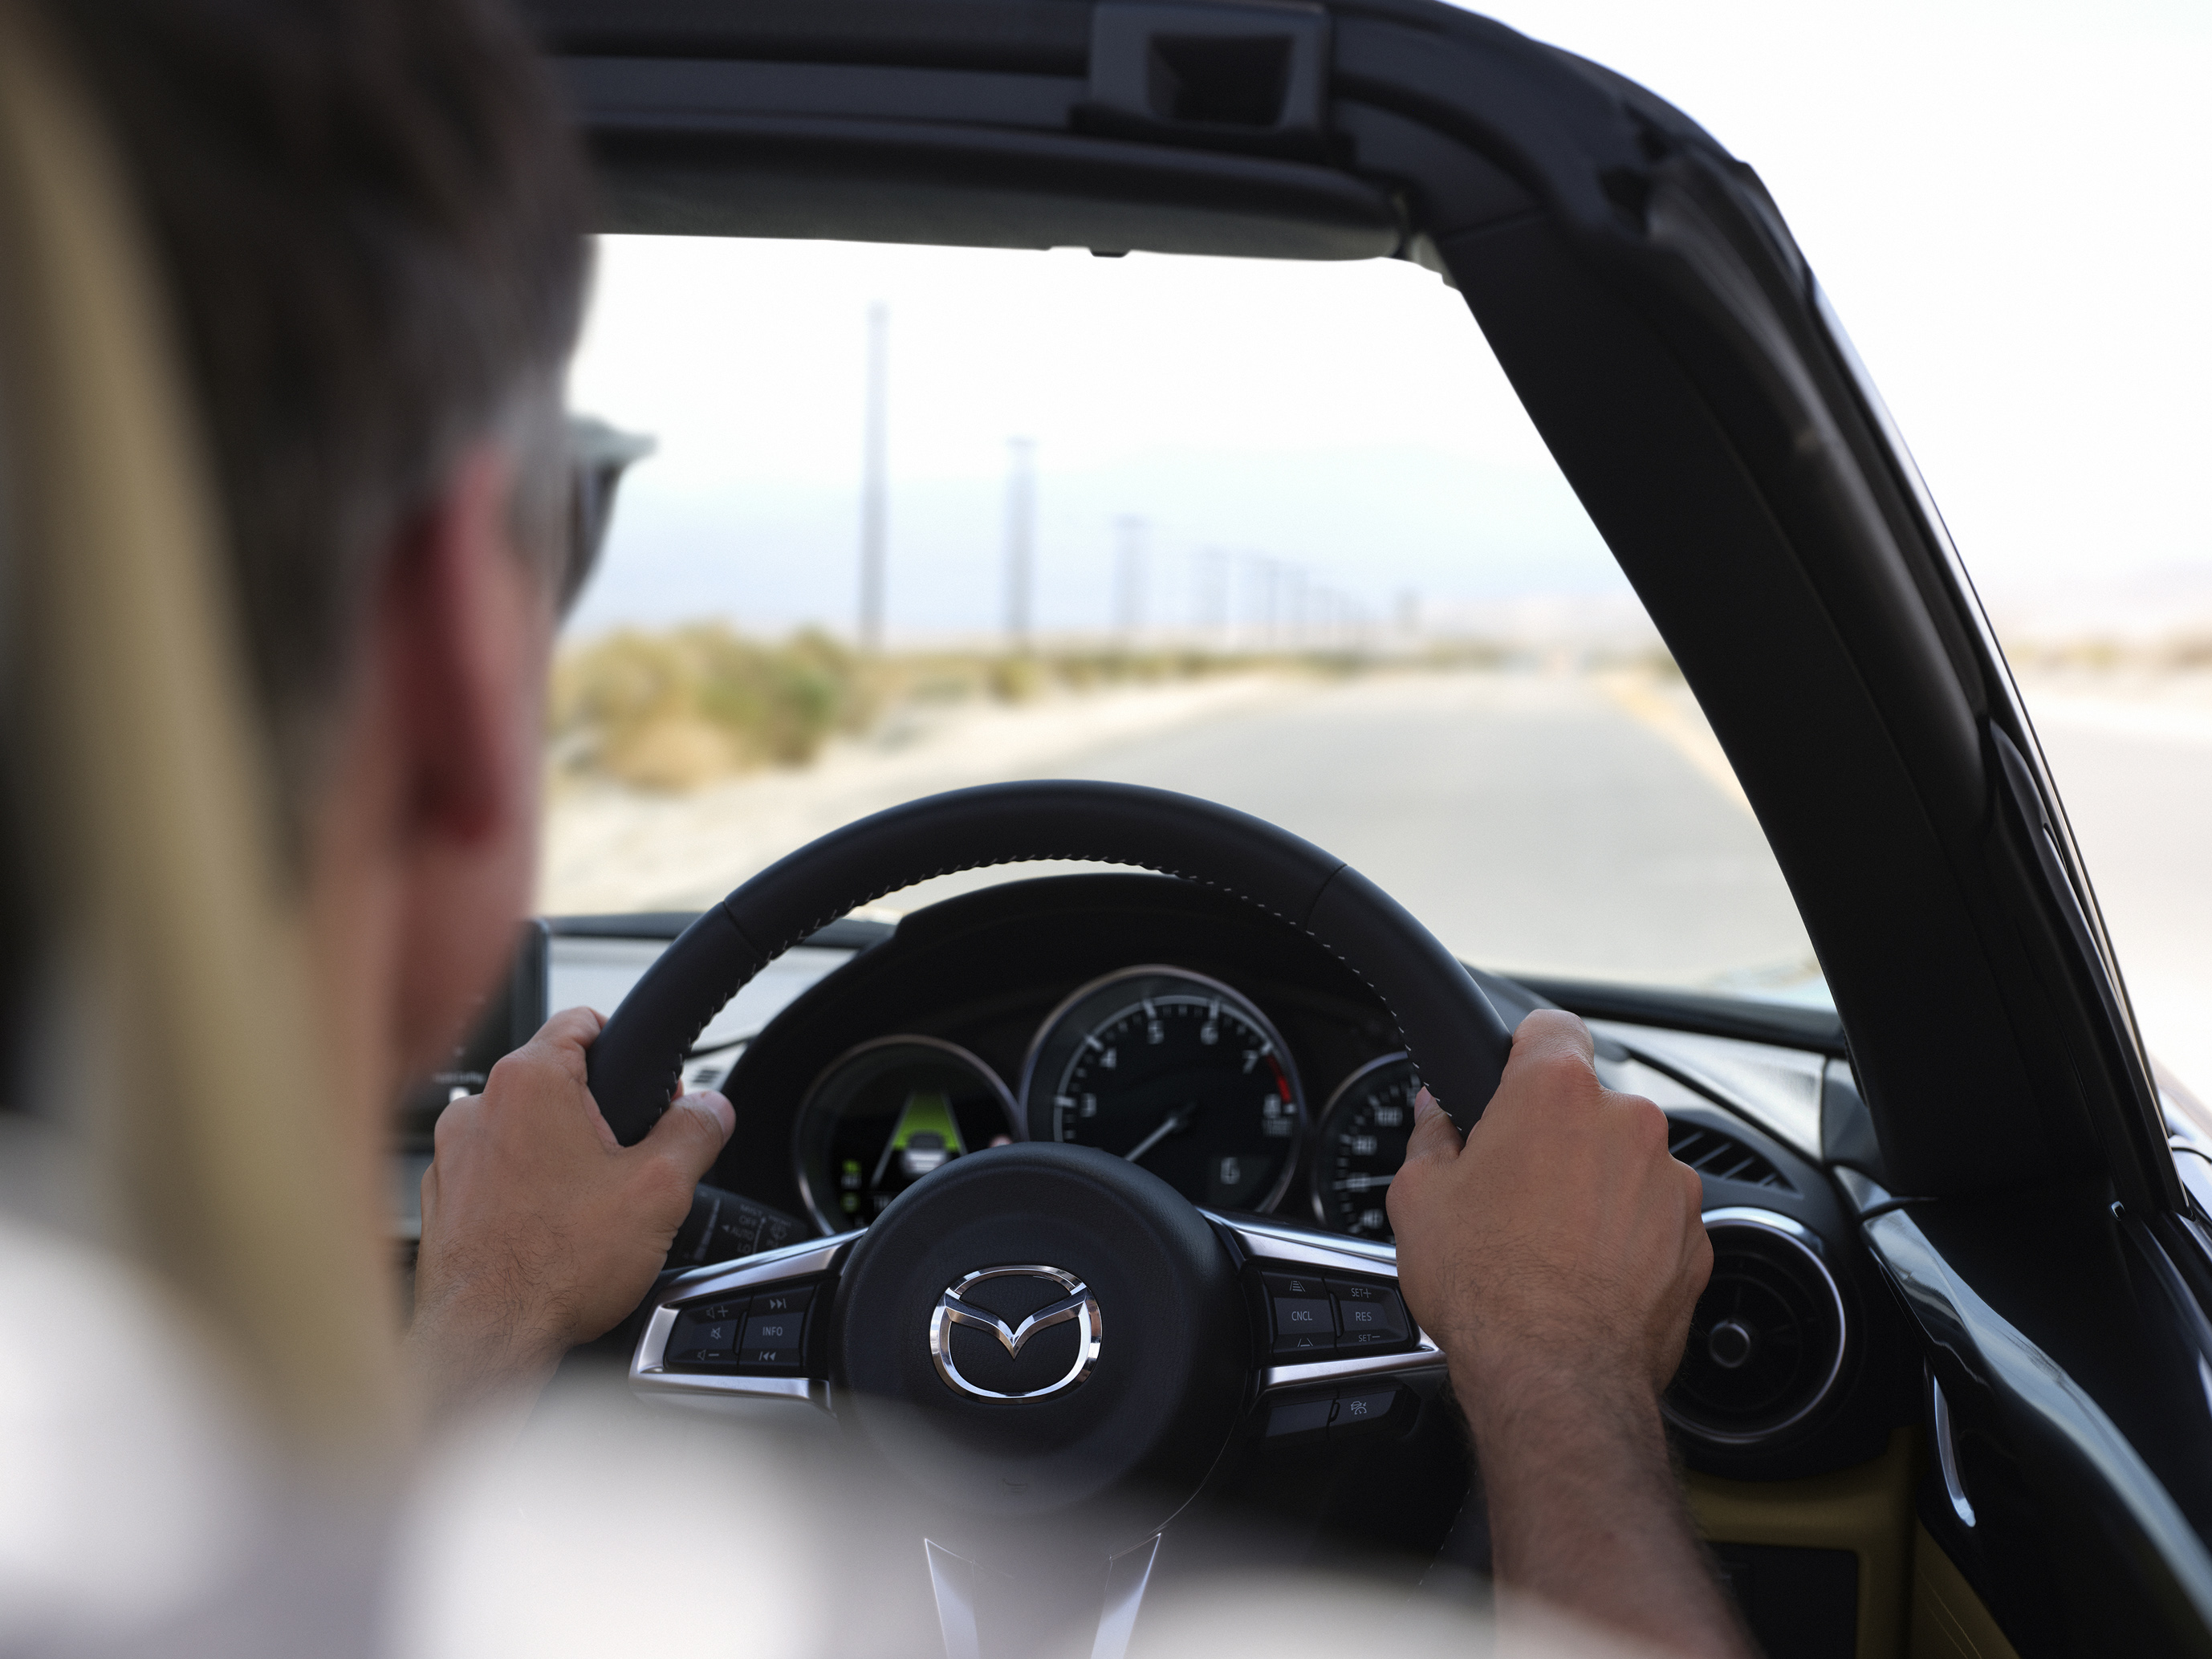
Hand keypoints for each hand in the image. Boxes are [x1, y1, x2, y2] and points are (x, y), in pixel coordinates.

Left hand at [406, 1006, 733, 1423]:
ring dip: (558, 1152)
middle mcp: (478, 1107)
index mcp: (529, 1082)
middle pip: (555, 1079)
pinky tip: (551, 1228)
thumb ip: (696, 1131)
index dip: (628, 1044)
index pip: (583, 1020)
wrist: (488, 1340)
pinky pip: (493, 1170)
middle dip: (599, 1111)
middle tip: (632, 1160)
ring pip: (522, 1128)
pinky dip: (523, 1187)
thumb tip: (712, 1107)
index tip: (648, 1078)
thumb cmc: (554, 1268)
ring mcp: (452, 1153)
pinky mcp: (442, 1196)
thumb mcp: (660, 1190)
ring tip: (590, 1204)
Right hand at [1388, 1009, 1746, 1657]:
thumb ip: (1430, 1137)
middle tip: (1513, 1185)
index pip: (1550, 1026)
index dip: (1524, 1049)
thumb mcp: (1418, 1198)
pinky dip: (1629, 1236)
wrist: (1555, 1378)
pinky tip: (1585, 1274)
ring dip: (1597, 1186)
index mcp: (1555, 1092)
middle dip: (1557, 1134)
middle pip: (1590, 1104)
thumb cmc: (1486, 1287)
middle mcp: (1627, 1122)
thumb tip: (1433, 1115)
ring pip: (1627, 1163)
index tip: (1510, 1075)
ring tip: (1549, 1242)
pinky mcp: (1698, 1239)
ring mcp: (1671, 1182)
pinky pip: (1657, 1218)